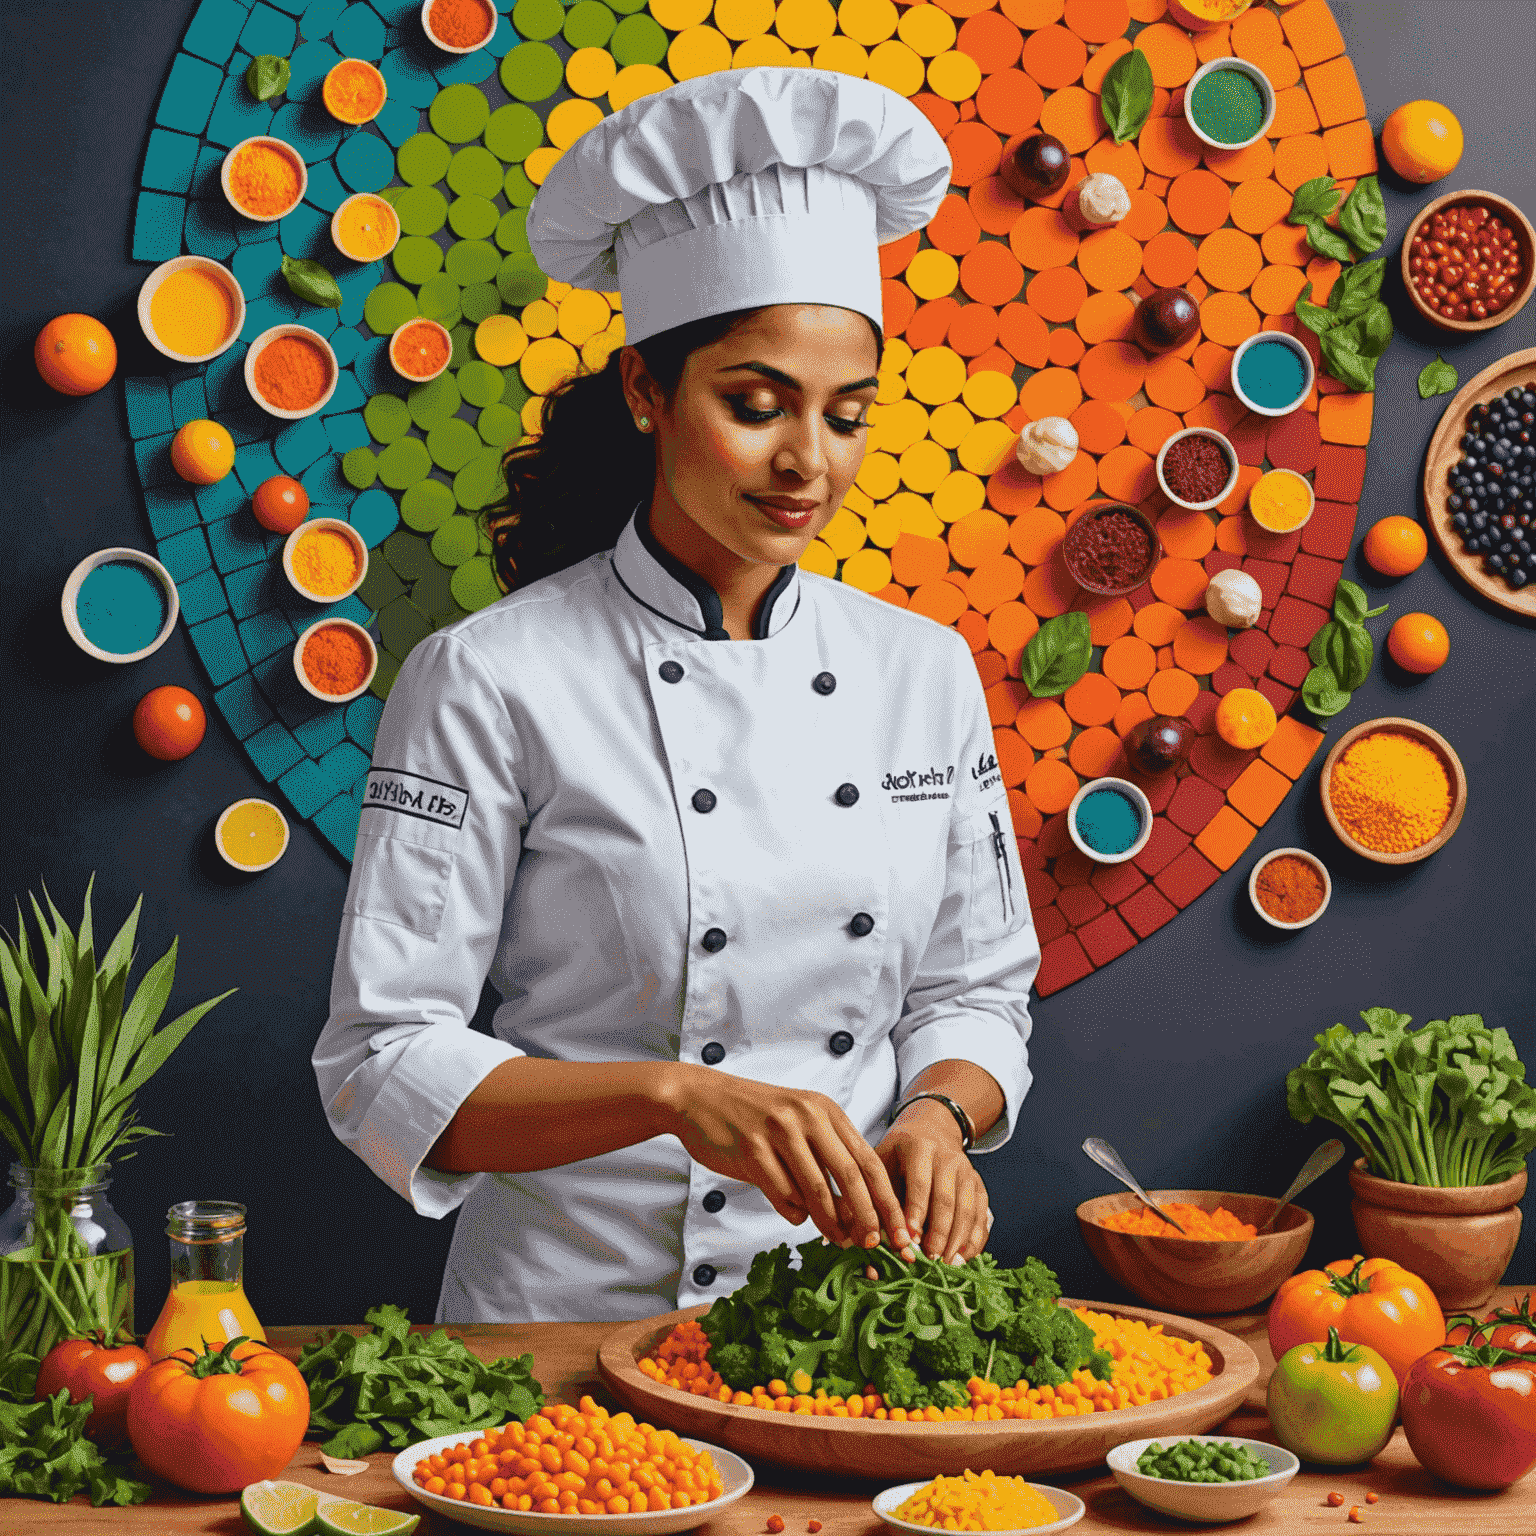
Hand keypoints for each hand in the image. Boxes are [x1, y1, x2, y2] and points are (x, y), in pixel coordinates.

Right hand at [659, 1065, 914, 1252]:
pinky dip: (793, 1213)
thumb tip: (856, 1211)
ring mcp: (780, 1132)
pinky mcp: (753, 1149)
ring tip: (838, 1240)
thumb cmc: (753, 1117)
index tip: (899, 1231)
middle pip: (851, 1176)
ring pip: (817, 1190)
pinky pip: (783, 1194)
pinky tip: (794, 1215)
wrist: (700, 1099)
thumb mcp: (797, 1125)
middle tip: (873, 1245)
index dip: (887, 1200)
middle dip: (867, 1216)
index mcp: (825, 1110)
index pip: (868, 1160)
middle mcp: (807, 1117)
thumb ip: (826, 1158)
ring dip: (830, 1222)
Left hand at [875, 1100, 991, 1264]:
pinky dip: (974, 1238)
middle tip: (929, 1258)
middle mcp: (948, 1157)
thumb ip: (880, 1196)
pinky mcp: (979, 1185)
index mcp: (919, 1147)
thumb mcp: (883, 1162)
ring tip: (945, 1264)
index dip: (915, 1212)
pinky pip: (981, 1215)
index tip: (910, 1238)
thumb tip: (874, 1236)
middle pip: (946, 1199)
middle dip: (938, 1232)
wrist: (931, 1131)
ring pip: (967, 1209)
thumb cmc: (898, 1155)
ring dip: (957, 1239)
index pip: (919, 1182)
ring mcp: (967, 1171)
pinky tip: (964, 1257)